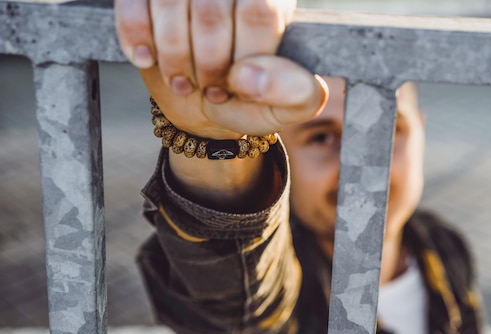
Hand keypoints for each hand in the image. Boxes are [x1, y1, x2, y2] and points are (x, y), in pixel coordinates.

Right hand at [115, 0, 326, 137]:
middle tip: (211, 92)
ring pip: (171, 3)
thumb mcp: (287, 105)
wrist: (205, 99)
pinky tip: (148, 59)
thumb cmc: (251, 98)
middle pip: (211, 10)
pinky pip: (134, 3)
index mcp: (276, 0)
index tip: (238, 86)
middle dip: (207, 64)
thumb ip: (295, 94)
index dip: (243, 56)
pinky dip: (136, 36)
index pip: (258, 11)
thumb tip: (252, 80)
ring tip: (184, 83)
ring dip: (173, 57)